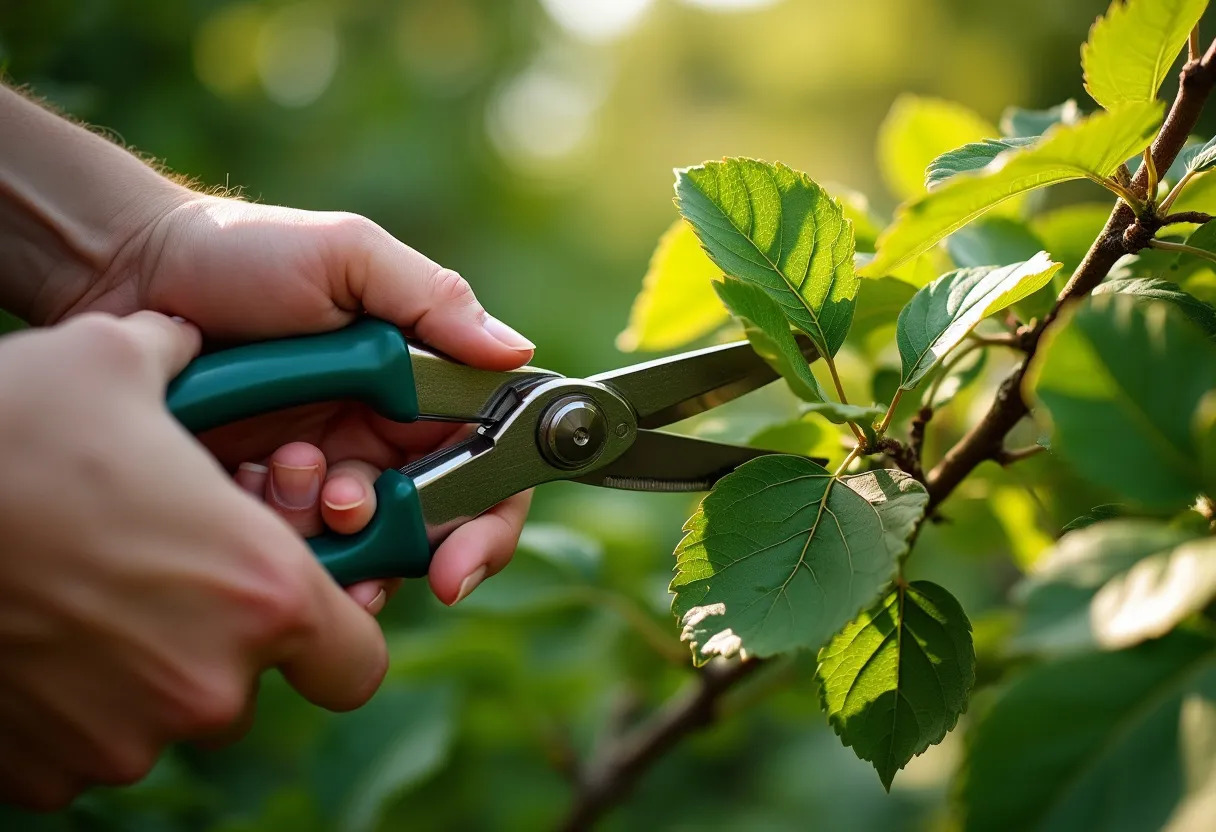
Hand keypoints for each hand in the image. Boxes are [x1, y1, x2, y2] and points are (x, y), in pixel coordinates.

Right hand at [0, 312, 387, 808]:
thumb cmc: (8, 435)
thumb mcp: (111, 361)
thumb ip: (184, 356)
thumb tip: (183, 338)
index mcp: (260, 592)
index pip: (358, 663)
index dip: (340, 635)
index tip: (306, 607)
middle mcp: (210, 684)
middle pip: (254, 678)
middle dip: (223, 634)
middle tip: (166, 572)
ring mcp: (125, 740)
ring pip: (172, 711)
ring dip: (149, 665)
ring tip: (92, 589)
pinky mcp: (47, 773)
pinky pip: (92, 742)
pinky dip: (80, 700)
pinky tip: (44, 631)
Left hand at [59, 195, 535, 604]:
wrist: (123, 268)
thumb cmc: (242, 248)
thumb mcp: (347, 255)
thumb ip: (433, 301)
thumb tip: (518, 353)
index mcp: (417, 389)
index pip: (486, 473)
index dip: (485, 528)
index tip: (454, 567)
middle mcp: (378, 438)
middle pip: (425, 529)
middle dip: (392, 539)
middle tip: (342, 507)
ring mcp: (318, 470)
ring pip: (353, 548)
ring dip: (324, 527)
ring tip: (277, 467)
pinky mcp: (258, 494)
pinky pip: (282, 545)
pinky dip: (267, 527)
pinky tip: (240, 476)